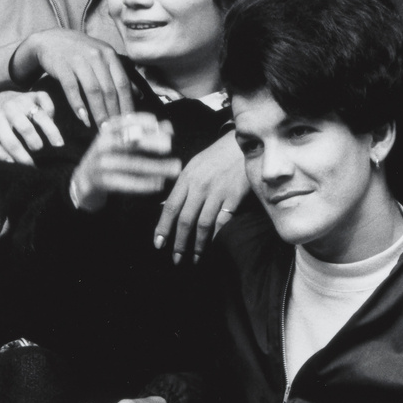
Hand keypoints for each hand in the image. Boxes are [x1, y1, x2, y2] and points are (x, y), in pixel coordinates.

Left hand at [0, 88, 62, 165]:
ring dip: (51, 132)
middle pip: (27, 129)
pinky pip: (47, 100)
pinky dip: (52, 112)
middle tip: (41, 155)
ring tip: (58, 146)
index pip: (12, 143)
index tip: (32, 167)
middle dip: (36, 145)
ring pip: (40, 115)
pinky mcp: (34, 94)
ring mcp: (23, 99)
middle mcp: (9, 108)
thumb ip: (0, 153)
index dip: (23, 157)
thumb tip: (13, 164)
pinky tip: (52, 122)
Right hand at [14, 29, 136, 128]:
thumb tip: (140, 95)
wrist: (50, 40)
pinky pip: (71, 87)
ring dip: (99, 112)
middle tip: (117, 132)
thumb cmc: (80, 53)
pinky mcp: (62, 65)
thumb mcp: (102, 59)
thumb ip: (119, 76)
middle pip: (110, 89)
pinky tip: (83, 119)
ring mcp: (79, 59)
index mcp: (109, 55)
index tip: (130, 124)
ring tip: (102, 129)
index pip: (123, 83)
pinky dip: (78, 104)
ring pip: (93, 89)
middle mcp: (97, 55)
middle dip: (114, 112)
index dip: (127, 105)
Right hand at [70, 113, 181, 212]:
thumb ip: (143, 133)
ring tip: (174, 168)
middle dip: (151, 142)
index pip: (126, 122)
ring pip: (132, 164)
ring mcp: (100, 164)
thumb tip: (168, 127)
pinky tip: (159, 184)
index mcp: (107, 131)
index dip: (145, 123)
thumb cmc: (109, 157)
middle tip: (170, 145)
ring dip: (155, 167)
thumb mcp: (121, 142)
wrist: (83, 180)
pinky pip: (126, 183)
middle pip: (129, 142)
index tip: (165, 128)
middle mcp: (102, 144)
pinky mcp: (101, 182)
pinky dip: (144, 184)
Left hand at [154, 129, 248, 262]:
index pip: (171, 207)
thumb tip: (165, 208)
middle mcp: (200, 186)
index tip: (158, 244)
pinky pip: (223, 221)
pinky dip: (217, 236)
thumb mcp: (194, 166)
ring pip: (203, 224)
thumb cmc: (216, 157)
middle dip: (179, 243)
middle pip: (185, 220)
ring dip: (198, 245)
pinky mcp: (235, 196)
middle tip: (176, 259)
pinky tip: (213, 246)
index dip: (163, 228)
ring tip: (195, 258)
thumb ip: (181, 187)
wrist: (244, 144)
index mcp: (187, 177)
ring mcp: (218, 191)